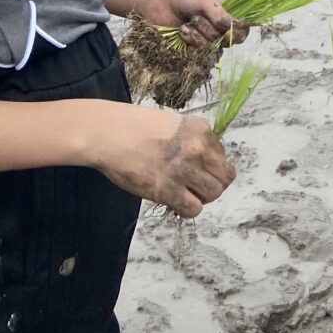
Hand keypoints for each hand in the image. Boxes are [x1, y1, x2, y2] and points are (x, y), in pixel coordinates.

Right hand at [94, 104, 235, 216]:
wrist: (108, 134)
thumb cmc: (133, 126)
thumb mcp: (172, 123)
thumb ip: (191, 140)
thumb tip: (202, 162)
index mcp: (200, 129)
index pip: (222, 156)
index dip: (211, 166)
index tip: (197, 170)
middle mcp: (198, 148)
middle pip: (224, 177)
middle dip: (212, 184)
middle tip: (195, 187)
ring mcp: (184, 170)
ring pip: (213, 194)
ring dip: (201, 198)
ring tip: (184, 194)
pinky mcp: (168, 190)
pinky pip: (193, 208)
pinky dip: (187, 209)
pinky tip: (175, 203)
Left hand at [139, 0, 240, 45]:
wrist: (158, 0)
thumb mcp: (205, 0)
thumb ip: (219, 14)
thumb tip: (229, 28)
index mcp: (224, 17)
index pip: (241, 31)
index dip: (237, 33)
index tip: (227, 30)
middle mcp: (216, 30)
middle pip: (225, 42)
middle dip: (210, 30)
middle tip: (196, 17)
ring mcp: (204, 40)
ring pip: (211, 48)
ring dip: (198, 34)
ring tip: (187, 22)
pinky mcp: (190, 48)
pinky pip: (197, 52)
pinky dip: (190, 40)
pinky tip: (181, 30)